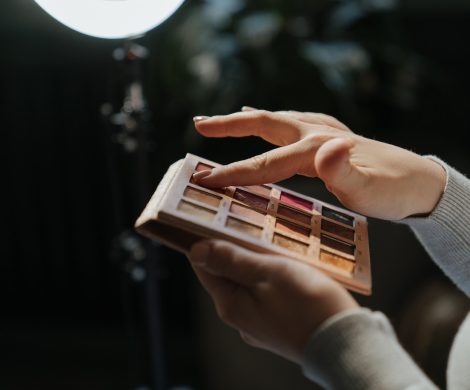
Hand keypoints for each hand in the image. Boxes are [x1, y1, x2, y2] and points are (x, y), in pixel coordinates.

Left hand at [188, 240, 357, 363]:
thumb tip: (196, 250)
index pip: (204, 267)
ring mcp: (258, 324)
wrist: (346, 343)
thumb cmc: (307, 304)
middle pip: (226, 274)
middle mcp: (239, 317)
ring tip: (268, 240)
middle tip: (246, 223)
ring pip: (247, 283)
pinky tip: (283, 265)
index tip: (212, 219)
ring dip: (254, 262)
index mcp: (231, 304)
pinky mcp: (276, 325)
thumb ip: (232, 261)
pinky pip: (264, 294)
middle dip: (233, 248)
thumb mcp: (268, 273)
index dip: (205, 241)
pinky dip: (268, 277)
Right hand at [193, 108, 445, 219]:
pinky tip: (260, 121)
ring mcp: (322, 131)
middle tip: (198, 125)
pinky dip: (266, 123)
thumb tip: (325, 149)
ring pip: (274, 121)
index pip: (266, 163)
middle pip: (264, 124)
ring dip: (243, 122)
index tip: (204, 179)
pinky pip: (287, 126)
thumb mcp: (373, 191)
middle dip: (228, 127)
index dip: (233, 172)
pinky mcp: (326, 137)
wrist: (420, 181)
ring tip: (217, 124)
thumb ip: (346, 174)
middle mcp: (316, 132)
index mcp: (318, 148)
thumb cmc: (394, 191)